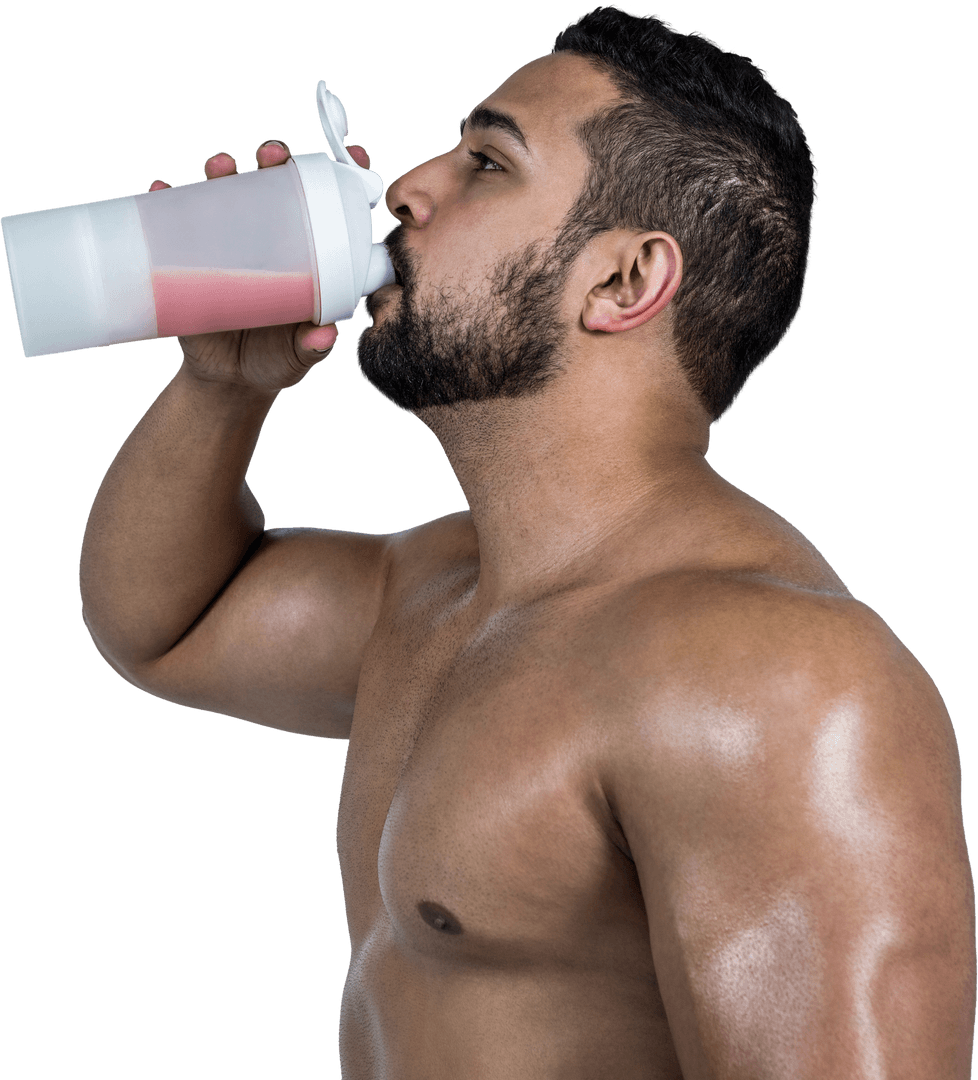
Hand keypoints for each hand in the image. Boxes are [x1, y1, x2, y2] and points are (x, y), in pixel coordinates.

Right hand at [149, 140, 372, 393]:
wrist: (228, 381)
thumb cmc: (275, 362)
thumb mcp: (297, 358)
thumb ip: (311, 349)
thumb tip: (324, 336)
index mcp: (310, 258)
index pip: (331, 209)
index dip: (343, 178)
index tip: (355, 156)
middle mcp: (273, 241)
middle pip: (277, 188)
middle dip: (276, 161)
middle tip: (272, 156)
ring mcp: (233, 245)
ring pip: (229, 195)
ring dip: (223, 171)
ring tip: (221, 166)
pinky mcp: (194, 258)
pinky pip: (178, 223)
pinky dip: (167, 201)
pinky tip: (162, 190)